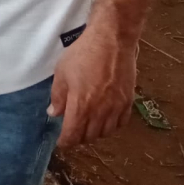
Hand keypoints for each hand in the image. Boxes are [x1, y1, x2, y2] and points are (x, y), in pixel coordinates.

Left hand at [49, 26, 136, 147]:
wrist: (112, 41)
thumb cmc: (83, 54)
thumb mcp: (62, 73)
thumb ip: (58, 96)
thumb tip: (54, 113)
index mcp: (81, 105)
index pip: (73, 134)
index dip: (66, 142)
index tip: (61, 143)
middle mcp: (100, 111)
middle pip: (89, 136)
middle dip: (79, 138)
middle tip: (72, 132)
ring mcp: (116, 107)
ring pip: (106, 133)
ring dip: (95, 133)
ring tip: (87, 127)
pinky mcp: (129, 101)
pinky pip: (121, 124)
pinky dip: (111, 127)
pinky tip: (105, 121)